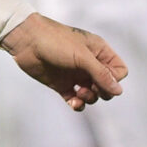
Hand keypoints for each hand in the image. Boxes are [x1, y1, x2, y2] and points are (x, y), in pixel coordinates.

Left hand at [1, 13, 127, 110]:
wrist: (27, 41)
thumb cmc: (56, 42)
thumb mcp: (82, 57)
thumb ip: (101, 74)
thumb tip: (118, 92)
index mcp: (98, 51)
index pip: (119, 71)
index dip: (114, 79)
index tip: (101, 79)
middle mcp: (89, 63)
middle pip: (107, 85)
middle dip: (102, 91)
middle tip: (90, 88)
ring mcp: (76, 75)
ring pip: (93, 94)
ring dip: (89, 98)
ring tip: (79, 93)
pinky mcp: (62, 85)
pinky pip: (76, 101)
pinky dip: (77, 105)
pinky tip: (73, 103)